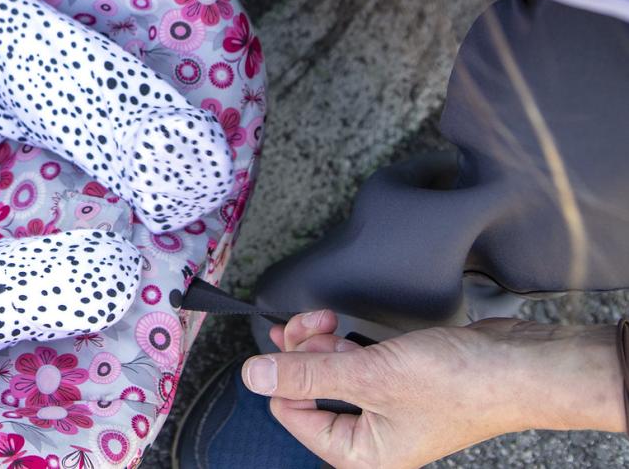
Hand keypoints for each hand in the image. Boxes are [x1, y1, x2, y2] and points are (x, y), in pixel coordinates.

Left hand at [245, 311, 624, 467]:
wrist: (519, 367)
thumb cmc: (459, 383)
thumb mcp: (369, 375)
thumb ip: (307, 373)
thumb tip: (253, 376)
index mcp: (362, 453)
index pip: (292, 413)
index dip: (285, 375)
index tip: (289, 341)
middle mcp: (371, 436)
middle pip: (307, 391)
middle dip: (302, 352)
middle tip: (312, 323)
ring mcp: (384, 408)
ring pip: (327, 372)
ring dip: (319, 342)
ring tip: (328, 320)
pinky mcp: (397, 381)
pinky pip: (351, 362)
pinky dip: (341, 342)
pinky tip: (342, 326)